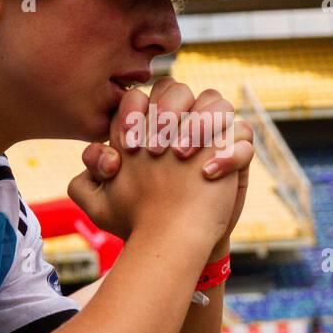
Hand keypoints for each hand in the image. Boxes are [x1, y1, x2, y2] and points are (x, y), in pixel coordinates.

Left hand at [74, 78, 253, 245]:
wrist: (173, 243)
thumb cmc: (138, 219)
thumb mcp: (103, 205)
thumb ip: (88, 180)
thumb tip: (102, 155)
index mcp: (146, 127)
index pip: (142, 96)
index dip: (133, 111)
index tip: (127, 144)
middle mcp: (179, 125)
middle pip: (179, 89)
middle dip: (167, 112)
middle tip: (156, 148)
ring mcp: (210, 137)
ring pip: (217, 103)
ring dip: (200, 123)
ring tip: (182, 155)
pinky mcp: (236, 154)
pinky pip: (244, 136)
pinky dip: (230, 152)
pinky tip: (209, 173)